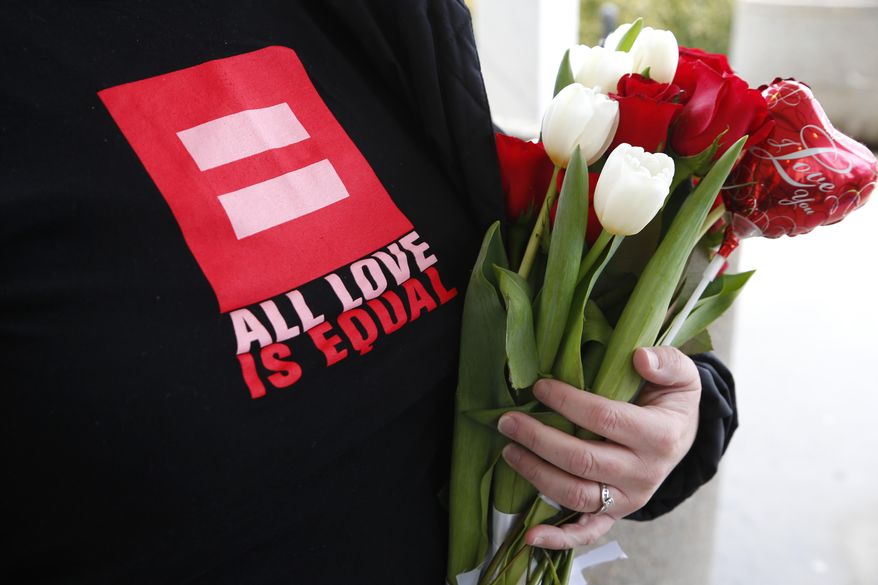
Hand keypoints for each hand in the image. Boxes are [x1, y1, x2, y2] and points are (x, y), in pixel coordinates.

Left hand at [497, 346, 700, 549]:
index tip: (539, 387)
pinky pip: (587, 532)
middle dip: (539, 439)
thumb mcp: (681, 375)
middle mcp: (644, 474)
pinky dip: (559, 538)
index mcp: (659, 436)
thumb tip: (640, 357)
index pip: (605, 419)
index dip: (568, 402)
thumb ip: (667, 362)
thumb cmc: (670, 401)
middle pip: (582, 460)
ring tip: (509, 450)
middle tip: (508, 421)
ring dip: (536, 474)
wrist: (681, 438)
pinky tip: (531, 535)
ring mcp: (628, 499)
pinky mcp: (616, 514)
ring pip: (576, 495)